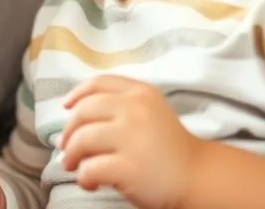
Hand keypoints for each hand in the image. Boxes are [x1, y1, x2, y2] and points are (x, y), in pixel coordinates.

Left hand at [59, 75, 203, 208]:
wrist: (198, 177)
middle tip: (66, 148)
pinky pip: (89, 169)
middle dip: (68, 131)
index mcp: (141, 93)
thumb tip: (74, 113)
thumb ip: (121, 104)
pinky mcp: (129, 167)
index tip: (66, 106)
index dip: (77, 94)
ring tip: (72, 166)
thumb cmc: (169, 147)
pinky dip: (83, 177)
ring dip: (71, 155)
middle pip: (84, 111)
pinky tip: (91, 182)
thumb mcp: (151, 111)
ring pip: (81, 140)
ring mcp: (132, 137)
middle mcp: (135, 110)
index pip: (99, 83)